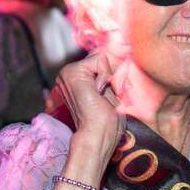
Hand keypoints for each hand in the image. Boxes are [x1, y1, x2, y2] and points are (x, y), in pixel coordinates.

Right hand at [53, 49, 125, 184]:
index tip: (119, 89)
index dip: (116, 71)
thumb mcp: (113, 94)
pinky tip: (98, 92)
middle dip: (116, 71)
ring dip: (112, 75)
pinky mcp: (72, 72)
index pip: (103, 59)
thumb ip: (113, 75)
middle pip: (103, 54)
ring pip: (103, 55)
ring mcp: (69, 73)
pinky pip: (101, 59)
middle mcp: (70, 74)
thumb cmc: (108, 122)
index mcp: (79, 80)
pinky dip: (107, 75)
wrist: (97, 135)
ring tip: (106, 95)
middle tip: (114, 93)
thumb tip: (120, 54)